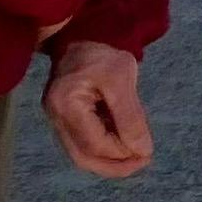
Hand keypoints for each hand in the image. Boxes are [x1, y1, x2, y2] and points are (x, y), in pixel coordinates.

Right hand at [43, 41, 154, 179]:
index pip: (94, 143)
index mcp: (66, 104)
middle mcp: (55, 117)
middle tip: (141, 162)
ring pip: (81, 154)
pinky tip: (121, 144)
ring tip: (134, 158)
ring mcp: (56, 119)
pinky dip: (102, 149)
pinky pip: (82, 143)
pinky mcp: (63, 119)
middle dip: (115, 166)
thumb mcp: (122, 78)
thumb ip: (130, 116)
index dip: (121, 152)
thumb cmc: (102, 53)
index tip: (146, 151)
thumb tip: (142, 150)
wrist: (82, 35)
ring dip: (109, 161)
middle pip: (83, 157)